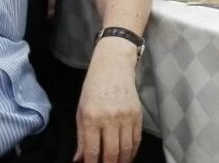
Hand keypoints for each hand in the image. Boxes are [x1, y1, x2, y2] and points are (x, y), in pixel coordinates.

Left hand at [75, 40, 141, 162]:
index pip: (93, 151)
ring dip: (122, 162)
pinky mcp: (138, 115)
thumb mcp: (81, 112)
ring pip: (126, 149)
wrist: (114, 65)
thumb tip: (79, 160)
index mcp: (91, 118)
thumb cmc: (93, 88)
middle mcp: (110, 118)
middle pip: (112, 153)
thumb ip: (81, 138)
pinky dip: (132, 152)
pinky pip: (136, 140)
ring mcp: (126, 117)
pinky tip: (127, 157)